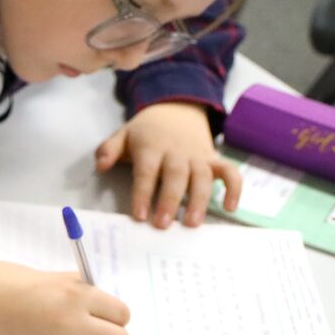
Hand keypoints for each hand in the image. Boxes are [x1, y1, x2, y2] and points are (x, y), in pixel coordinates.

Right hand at [0, 258, 130, 334]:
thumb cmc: (2, 281)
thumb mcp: (49, 277)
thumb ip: (76, 289)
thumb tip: (97, 303)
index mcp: (76, 296)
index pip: (121, 313)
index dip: (114, 313)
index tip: (105, 312)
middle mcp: (71, 324)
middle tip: (95, 328)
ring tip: (63, 332)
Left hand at [95, 102, 241, 227]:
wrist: (176, 109)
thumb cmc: (145, 131)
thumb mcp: (122, 135)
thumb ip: (108, 151)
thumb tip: (100, 166)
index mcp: (152, 147)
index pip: (146, 171)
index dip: (143, 193)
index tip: (139, 216)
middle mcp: (177, 152)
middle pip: (176, 176)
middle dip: (170, 201)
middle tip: (163, 225)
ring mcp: (198, 155)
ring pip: (202, 177)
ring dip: (200, 200)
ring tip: (193, 223)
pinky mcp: (214, 158)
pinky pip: (230, 171)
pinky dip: (235, 187)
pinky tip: (231, 207)